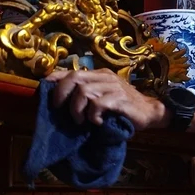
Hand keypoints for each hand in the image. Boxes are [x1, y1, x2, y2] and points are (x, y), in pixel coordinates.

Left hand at [45, 69, 168, 130]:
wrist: (149, 111)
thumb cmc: (123, 106)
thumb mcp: (103, 96)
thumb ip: (87, 93)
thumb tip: (60, 98)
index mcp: (99, 74)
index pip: (72, 71)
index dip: (56, 78)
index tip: (45, 88)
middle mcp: (105, 77)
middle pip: (75, 78)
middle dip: (62, 94)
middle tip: (61, 110)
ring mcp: (114, 87)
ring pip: (84, 92)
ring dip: (77, 109)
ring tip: (82, 121)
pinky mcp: (120, 99)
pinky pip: (99, 104)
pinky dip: (93, 115)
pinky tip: (96, 122)